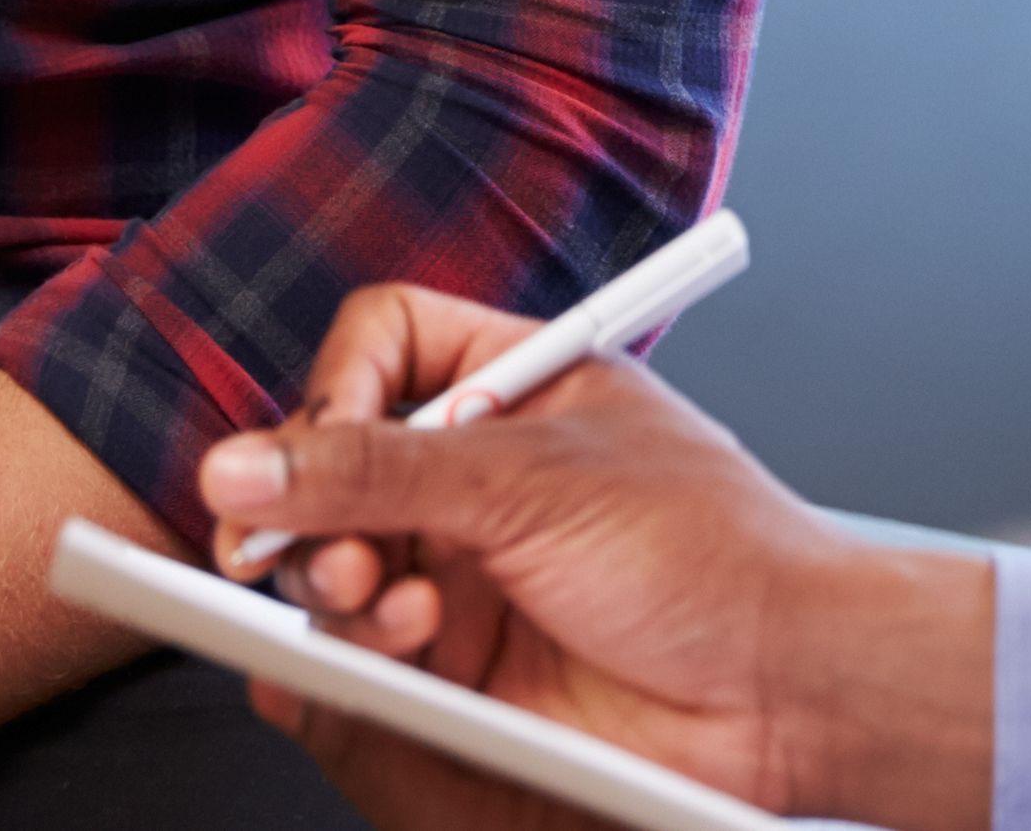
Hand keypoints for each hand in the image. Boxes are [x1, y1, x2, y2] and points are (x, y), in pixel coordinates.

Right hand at [196, 285, 994, 830]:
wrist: (782, 689)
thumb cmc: (715, 554)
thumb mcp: (533, 484)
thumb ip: (377, 472)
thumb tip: (248, 465)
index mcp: (514, 387)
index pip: (382, 342)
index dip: (342, 384)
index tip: (328, 437)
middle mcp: (479, 474)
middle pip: (332, 463)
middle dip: (316, 507)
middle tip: (337, 551)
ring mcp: (465, 568)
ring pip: (333, 561)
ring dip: (338, 583)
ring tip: (389, 601)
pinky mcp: (459, 662)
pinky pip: (362, 651)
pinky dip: (363, 651)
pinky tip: (411, 646)